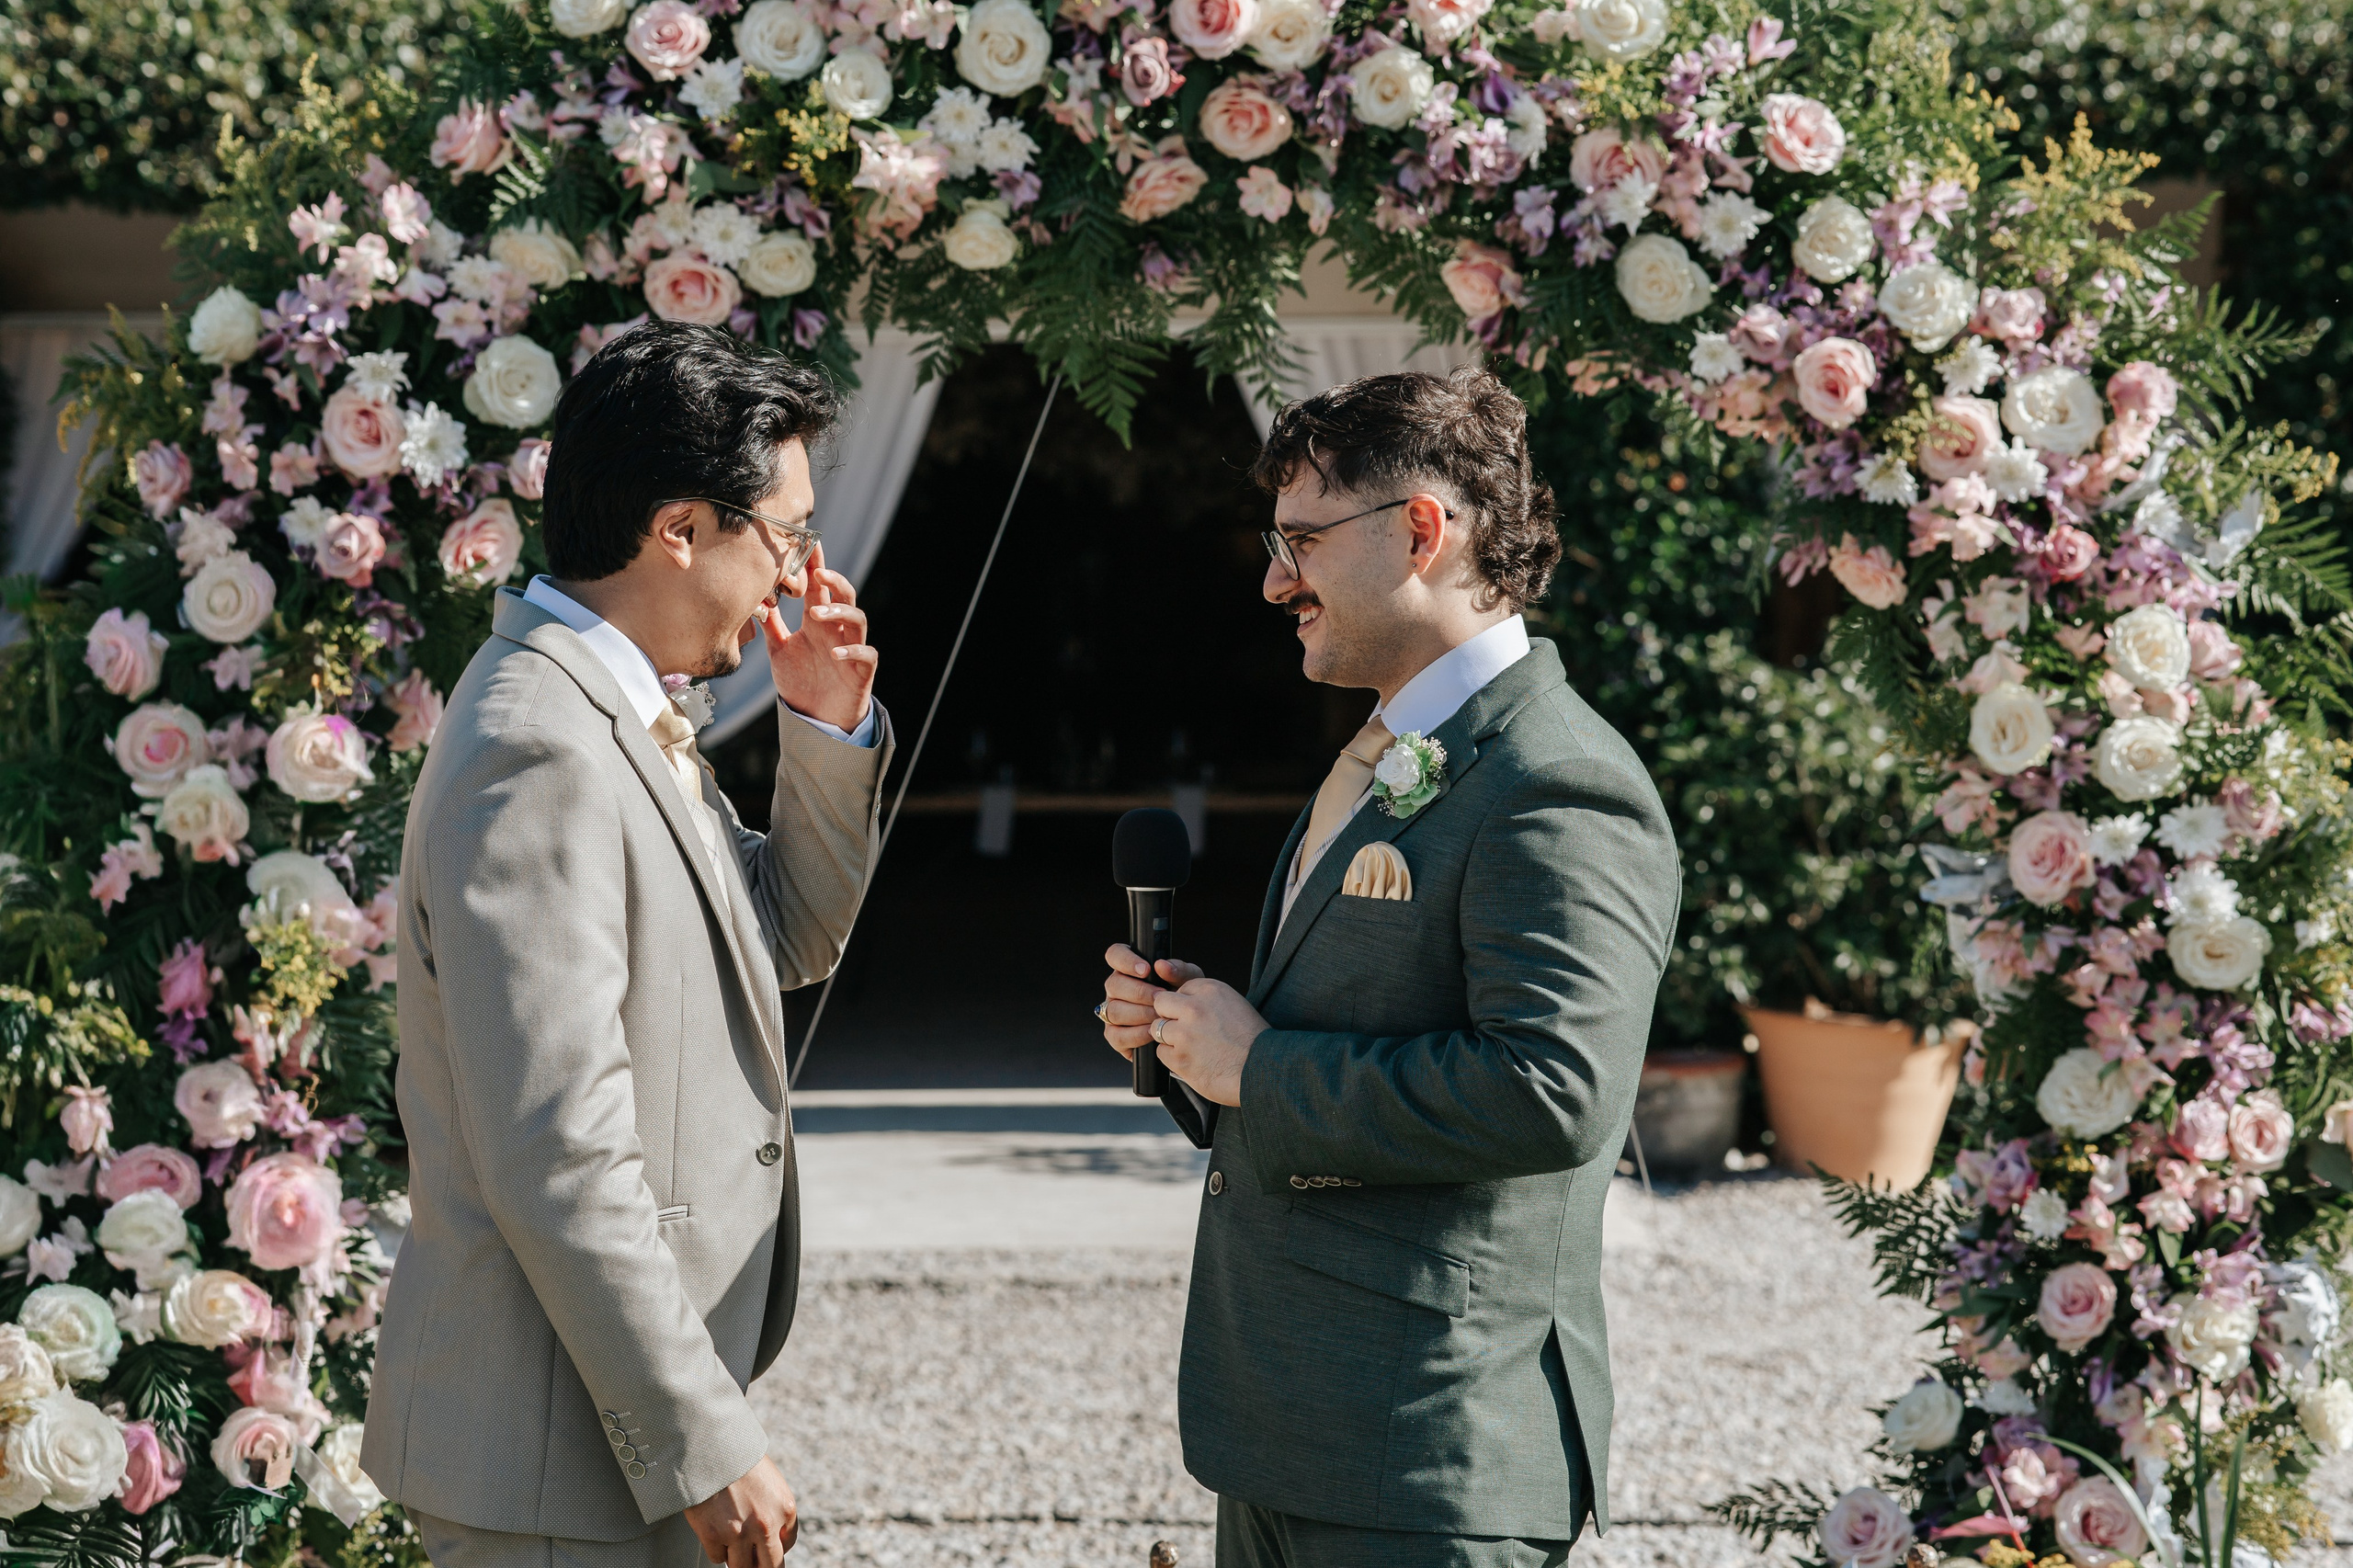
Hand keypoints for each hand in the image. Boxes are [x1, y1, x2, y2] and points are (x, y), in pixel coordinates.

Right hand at [684, 1456, 798, 1566]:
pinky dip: (717, 1549)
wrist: (711, 1446)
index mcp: (785, 1508)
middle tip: (753, 1560)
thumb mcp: (771, 1481)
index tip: (766, 1547)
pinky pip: (718, 1558)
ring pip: (741, 1567)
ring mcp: (739, 1533)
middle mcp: (766, 1525)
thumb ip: (775, 1509)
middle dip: (761, 1565)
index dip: (776, 1547)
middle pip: (770, 1566)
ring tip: (732, 1542)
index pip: (788, 1545)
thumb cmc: (739, 1460)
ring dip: (737, 1558)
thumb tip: (775, 1539)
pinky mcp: (712, 1536)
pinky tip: (715, 1531)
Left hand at [766, 543, 875, 732]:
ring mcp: (852, 649)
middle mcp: (837, 631)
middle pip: (845, 596)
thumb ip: (772, 626)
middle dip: (834, 581)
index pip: (819, 589)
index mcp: (818, 623)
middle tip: (818, 573)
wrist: (816, 718)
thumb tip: (755, 601)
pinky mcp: (861, 671)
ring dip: (840, 612)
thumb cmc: (802, 681)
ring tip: (816, 614)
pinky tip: (836, 653)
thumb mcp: (780, 651)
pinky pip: (866, 654)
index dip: (817, 566)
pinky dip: (853, 650)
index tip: (810, 544)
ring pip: (858, 619)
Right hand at [1100, 943, 1201, 1062]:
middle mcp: (1117, 988)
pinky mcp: (1114, 1035)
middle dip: (1139, 992)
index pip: (1115, 954)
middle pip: (1113, 984)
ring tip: (1160, 1016)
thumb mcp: (1189, 981)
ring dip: (1139, 1014)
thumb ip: (1178, 970)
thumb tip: (1161, 965)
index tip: (1146, 969)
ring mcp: (1112, 1011)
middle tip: (1160, 998)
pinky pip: (1116, 1035)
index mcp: (1129, 968)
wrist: (1189, 1027)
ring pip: (1113, 1010)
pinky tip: (1152, 1032)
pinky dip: (1135, 1034)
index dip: (1125, 960)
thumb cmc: (1184, 998)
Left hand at [1148, 978, 1267, 1106]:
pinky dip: (1173, 1058)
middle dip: (1169, 1016)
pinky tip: (1192, 1060)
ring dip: (1170, 1038)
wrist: (1263, 1070)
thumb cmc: (1252, 1040)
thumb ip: (1207, 1000)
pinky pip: (1161, 1052)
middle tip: (1184, 1029)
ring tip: (1191, 1047)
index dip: (1184, 1003)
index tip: (1193, 1015)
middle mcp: (1195, 1008)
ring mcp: (1185, 1033)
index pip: (1180, 988)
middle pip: (1161, 1003)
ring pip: (1158, 1028)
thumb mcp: (1234, 1005)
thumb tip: (1181, 1003)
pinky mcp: (1180, 1057)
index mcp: (1211, 990)